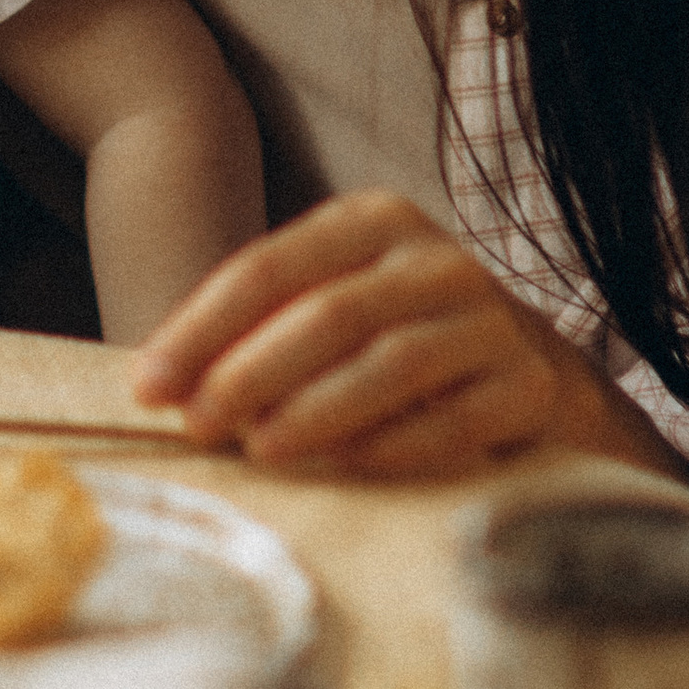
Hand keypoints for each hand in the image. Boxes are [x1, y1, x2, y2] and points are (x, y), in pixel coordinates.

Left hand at [129, 190, 682, 481]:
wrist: (540, 379)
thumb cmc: (402, 349)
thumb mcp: (333, 315)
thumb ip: (259, 336)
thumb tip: (160, 386)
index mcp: (372, 222)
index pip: (268, 267)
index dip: (200, 327)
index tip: (148, 385)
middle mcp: (435, 258)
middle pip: (327, 311)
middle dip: (250, 371)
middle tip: (198, 424)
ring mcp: (491, 318)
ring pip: (391, 360)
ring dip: (316, 409)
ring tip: (260, 449)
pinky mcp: (532, 382)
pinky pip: (456, 416)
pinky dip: (395, 443)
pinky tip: (346, 467)